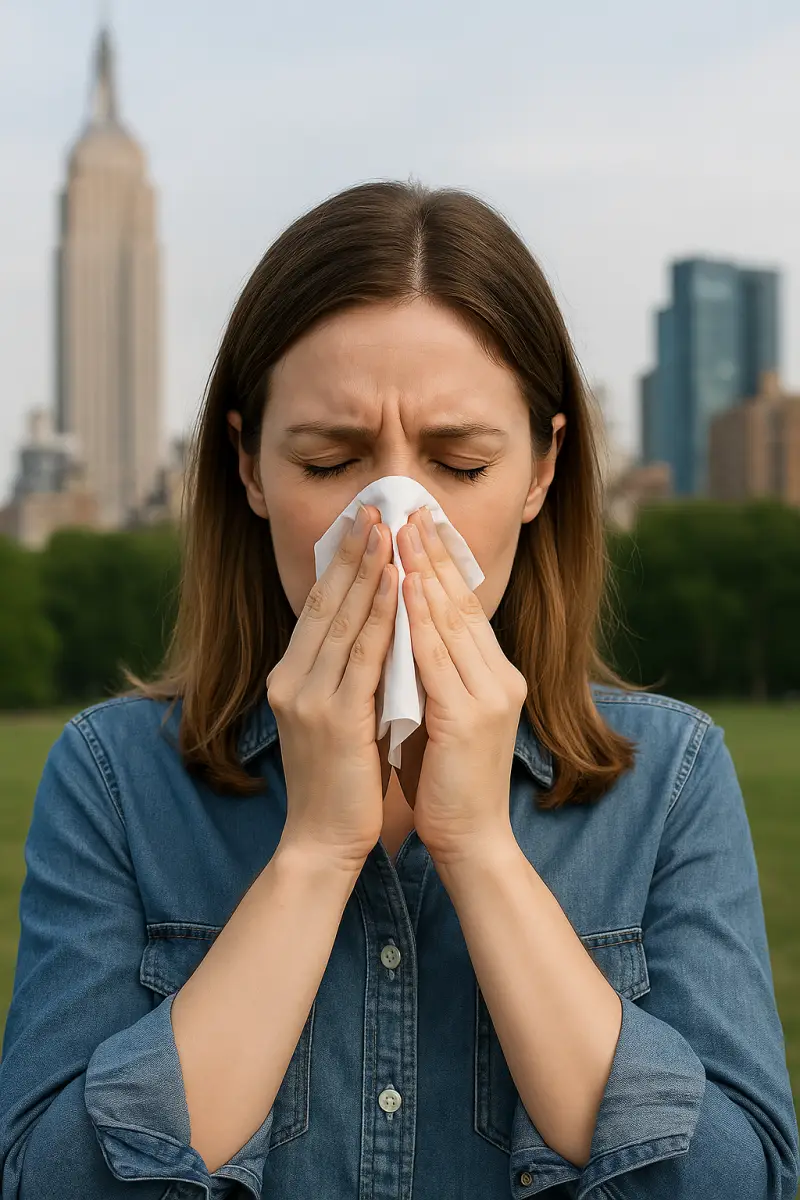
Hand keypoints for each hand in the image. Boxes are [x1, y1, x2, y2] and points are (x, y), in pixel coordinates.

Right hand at [267, 504, 397, 870]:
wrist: (322, 840)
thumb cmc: (339, 781)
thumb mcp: (337, 717)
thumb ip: (346, 675)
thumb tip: (375, 631)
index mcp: (290, 677)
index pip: (318, 609)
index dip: (341, 565)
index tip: (362, 527)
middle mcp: (291, 679)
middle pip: (325, 602)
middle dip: (353, 553)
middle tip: (374, 509)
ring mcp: (308, 696)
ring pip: (343, 620)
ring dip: (369, 571)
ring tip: (388, 531)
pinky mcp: (333, 717)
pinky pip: (363, 654)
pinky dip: (380, 615)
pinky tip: (398, 583)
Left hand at [396, 506, 527, 865]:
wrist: (471, 840)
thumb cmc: (448, 781)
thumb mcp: (442, 715)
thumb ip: (432, 674)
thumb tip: (403, 630)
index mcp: (496, 676)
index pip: (466, 608)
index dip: (441, 565)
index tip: (417, 526)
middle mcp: (500, 678)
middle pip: (462, 603)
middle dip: (432, 554)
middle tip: (408, 509)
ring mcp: (489, 696)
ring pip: (451, 621)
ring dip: (423, 572)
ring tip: (401, 532)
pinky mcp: (469, 717)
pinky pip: (437, 658)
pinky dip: (418, 620)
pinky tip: (401, 588)